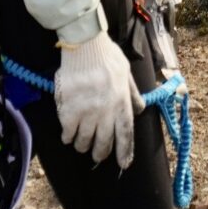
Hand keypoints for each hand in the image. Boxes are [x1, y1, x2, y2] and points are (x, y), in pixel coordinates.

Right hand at [55, 31, 144, 165]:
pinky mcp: (69, 110)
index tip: (123, 164)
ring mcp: (87, 112)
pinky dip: (67, 136)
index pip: (125, 134)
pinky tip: (67, 135)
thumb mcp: (126, 72)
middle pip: (103, 143)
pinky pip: (68, 132)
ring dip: (82, 145)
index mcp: (121, 102)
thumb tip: (140, 109)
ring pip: (84, 141)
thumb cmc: (106, 55)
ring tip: (81, 144)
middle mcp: (106, 111)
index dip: (125, 151)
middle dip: (100, 153)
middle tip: (97, 155)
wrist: (84, 44)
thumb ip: (132, 93)